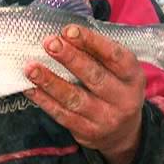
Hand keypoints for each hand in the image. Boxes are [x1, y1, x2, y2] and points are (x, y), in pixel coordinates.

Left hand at [24, 24, 146, 163]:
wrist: (123, 133)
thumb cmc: (115, 89)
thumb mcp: (119, 71)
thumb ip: (99, 54)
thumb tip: (64, 34)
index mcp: (133, 77)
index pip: (114, 57)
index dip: (92, 42)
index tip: (69, 30)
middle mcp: (123, 99)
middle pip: (94, 77)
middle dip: (70, 58)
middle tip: (50, 43)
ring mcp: (105, 118)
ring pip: (74, 98)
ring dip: (50, 81)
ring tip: (31, 67)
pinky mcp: (87, 132)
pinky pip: (62, 114)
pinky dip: (44, 100)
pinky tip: (31, 88)